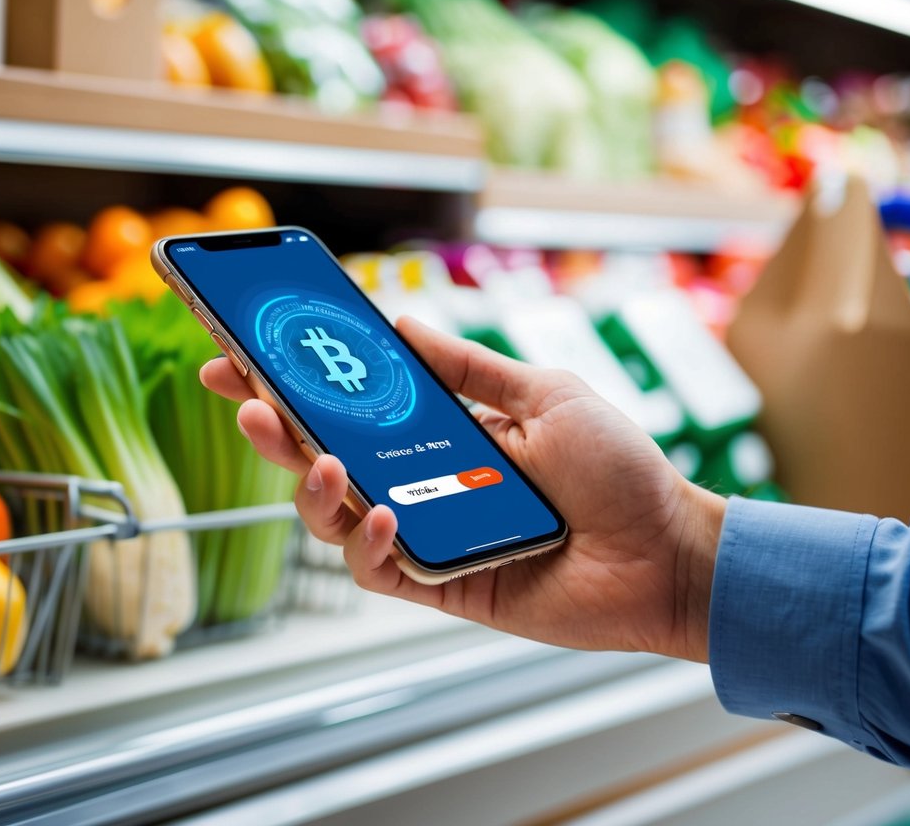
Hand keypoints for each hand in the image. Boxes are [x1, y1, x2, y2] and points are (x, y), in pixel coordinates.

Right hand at [201, 317, 724, 661]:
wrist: (664, 553)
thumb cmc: (618, 471)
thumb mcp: (543, 396)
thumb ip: (469, 368)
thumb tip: (402, 324)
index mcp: (443, 430)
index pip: (355, 403)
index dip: (298, 382)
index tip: (244, 352)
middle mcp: (423, 481)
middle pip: (328, 455)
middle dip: (278, 428)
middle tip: (247, 402)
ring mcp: (426, 535)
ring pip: (337, 517)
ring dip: (313, 488)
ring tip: (318, 460)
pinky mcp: (437, 584)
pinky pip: (378, 569)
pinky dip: (370, 543)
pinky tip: (386, 516)